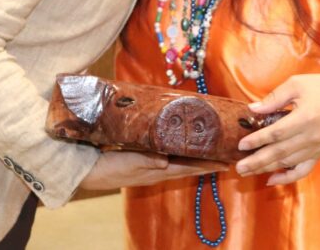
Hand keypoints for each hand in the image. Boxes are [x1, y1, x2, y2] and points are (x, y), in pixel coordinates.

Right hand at [79, 150, 226, 190]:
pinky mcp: (145, 161)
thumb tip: (166, 161)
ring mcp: (152, 167)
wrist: (92, 172)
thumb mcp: (129, 161)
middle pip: (190, 165)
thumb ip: (148, 160)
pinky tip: (182, 147)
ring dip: (197, 157)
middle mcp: (159, 170)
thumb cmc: (111, 166)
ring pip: (181, 161)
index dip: (208, 165)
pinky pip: (169, 157)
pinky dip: (181, 153)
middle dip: (208, 162)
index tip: (226, 163)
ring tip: (212, 152)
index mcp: (159, 170)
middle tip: (226, 157)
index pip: (190, 167)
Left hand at [235, 74, 319, 185]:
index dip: (257, 140)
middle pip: (279, 153)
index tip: (241, 145)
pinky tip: (272, 179)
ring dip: (266, 169)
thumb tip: (252, 109)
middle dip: (257, 161)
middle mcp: (311, 137)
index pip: (276, 134)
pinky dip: (287, 178)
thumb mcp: (296, 84)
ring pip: (287, 163)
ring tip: (248, 171)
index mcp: (304, 118)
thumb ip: (274, 98)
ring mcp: (316, 148)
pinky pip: (303, 170)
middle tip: (238, 168)